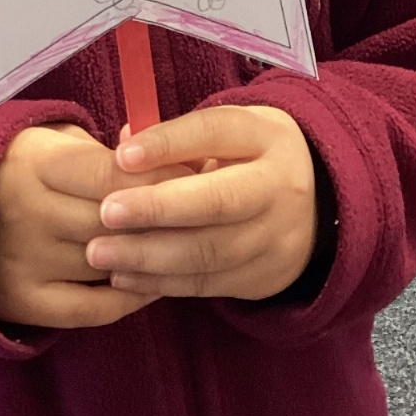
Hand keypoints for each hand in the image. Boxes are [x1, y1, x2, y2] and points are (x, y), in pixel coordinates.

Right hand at [0, 123, 193, 329]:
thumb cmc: (18, 166)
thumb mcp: (52, 140)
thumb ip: (105, 149)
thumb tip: (170, 154)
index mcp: (37, 163)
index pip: (113, 173)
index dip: (162, 178)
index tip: (200, 178)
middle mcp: (28, 212)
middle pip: (117, 221)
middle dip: (167, 220)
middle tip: (207, 217)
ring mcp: (25, 261)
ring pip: (110, 264)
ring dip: (155, 259)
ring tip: (189, 248)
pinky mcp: (22, 302)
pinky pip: (91, 309)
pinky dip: (129, 298)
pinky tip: (153, 282)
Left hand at [85, 106, 317, 300]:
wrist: (316, 207)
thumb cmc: (249, 159)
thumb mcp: (229, 134)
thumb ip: (178, 138)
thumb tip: (123, 142)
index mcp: (267, 136)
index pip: (217, 131)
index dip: (168, 143)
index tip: (121, 157)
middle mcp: (280, 185)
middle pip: (219, 200)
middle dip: (157, 208)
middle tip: (105, 213)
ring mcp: (277, 236)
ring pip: (210, 251)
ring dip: (149, 255)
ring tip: (99, 252)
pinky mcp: (266, 277)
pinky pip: (209, 283)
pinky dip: (162, 282)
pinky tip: (123, 276)